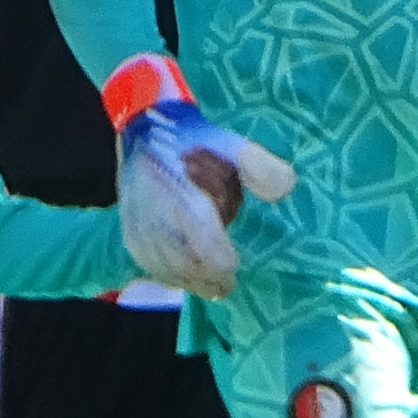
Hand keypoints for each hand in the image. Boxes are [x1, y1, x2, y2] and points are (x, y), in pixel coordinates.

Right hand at [106, 56, 294, 296]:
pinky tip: (191, 279)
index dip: (215, 254)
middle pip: (179, 258)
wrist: (146, 131)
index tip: (233, 266)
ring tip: (214, 286)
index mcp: (178, 188)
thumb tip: (286, 188)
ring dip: (189, 281)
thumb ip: (258, 165)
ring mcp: (137, 225)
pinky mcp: (131, 233)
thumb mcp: (229, 144)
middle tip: (228, 284)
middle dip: (205, 275)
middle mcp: (153, 211)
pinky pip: (150, 266)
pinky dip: (171, 277)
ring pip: (163, 266)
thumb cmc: (194, 141)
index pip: (197, 230)